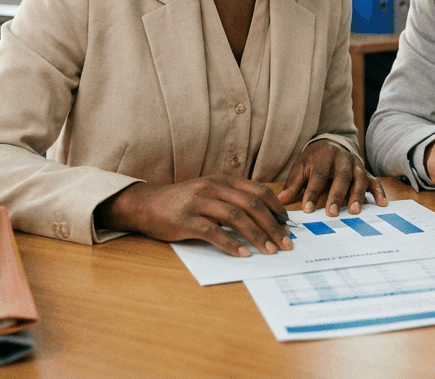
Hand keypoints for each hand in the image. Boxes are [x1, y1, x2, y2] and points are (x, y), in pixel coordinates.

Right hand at [95, 176, 292, 256]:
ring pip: (236, 217)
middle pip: (252, 204)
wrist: (146, 204)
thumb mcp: (210, 192)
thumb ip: (233, 199)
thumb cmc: (183, 202)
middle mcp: (213, 187)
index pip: (258, 191)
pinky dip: (231, 244)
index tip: (288, 225)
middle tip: (286, 244)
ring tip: (270, 251)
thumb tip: (264, 219)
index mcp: (223, 179)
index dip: (277, 208)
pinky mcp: (186, 220)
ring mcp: (199, 202)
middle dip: (273, 225)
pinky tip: (242, 254)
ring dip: (257, 236)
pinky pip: (214, 232)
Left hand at [277, 140, 387, 215]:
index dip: (312, 192)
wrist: (332, 143)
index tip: (307, 209)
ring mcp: (357, 165)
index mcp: (324, 156)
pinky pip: (374, 182)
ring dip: (357, 196)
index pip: (318, 175)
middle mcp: (343, 159)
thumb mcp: (301, 167)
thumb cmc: (314, 160)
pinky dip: (379, 192)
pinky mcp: (366, 172)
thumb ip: (293, 185)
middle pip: (341, 177)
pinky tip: (382, 204)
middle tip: (332, 213)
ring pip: (359, 179)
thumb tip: (280, 201)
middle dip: (336, 196)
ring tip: (354, 211)